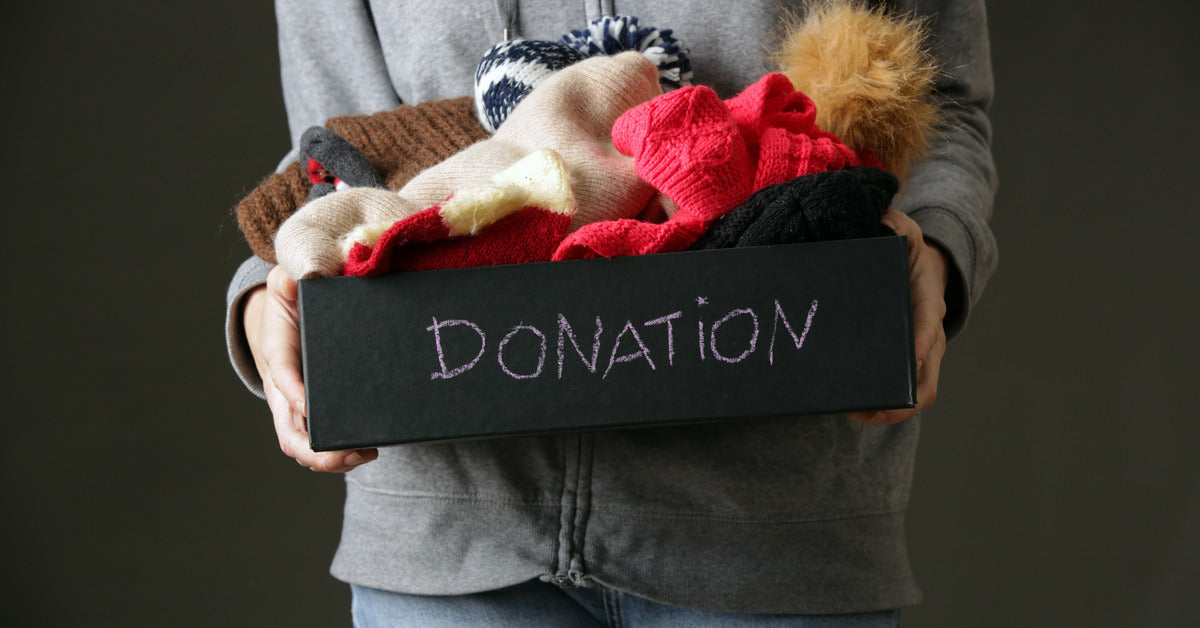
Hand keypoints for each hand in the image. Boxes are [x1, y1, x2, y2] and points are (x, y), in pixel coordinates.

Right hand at [244, 265, 377, 470]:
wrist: (284, 322)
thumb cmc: (290, 304)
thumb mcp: (286, 285)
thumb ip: (290, 280)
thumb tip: (296, 279)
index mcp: (277, 353)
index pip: (281, 375)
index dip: (292, 392)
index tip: (308, 405)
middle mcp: (283, 390)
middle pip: (288, 431)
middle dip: (314, 448)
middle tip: (346, 451)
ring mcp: (296, 408)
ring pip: (303, 445)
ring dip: (330, 458)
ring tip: (365, 454)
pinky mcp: (314, 415)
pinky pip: (320, 443)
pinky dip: (339, 454)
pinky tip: (368, 450)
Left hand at [848, 209, 948, 425]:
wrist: (919, 270)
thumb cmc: (907, 254)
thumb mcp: (905, 233)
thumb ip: (895, 224)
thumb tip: (883, 219)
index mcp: (927, 303)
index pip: (929, 326)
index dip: (923, 342)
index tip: (913, 356)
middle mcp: (928, 335)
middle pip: (926, 376)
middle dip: (903, 396)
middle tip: (871, 406)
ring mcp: (918, 355)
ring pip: (916, 392)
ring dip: (891, 410)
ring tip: (857, 414)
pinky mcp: (903, 364)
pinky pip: (900, 392)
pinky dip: (882, 406)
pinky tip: (853, 408)